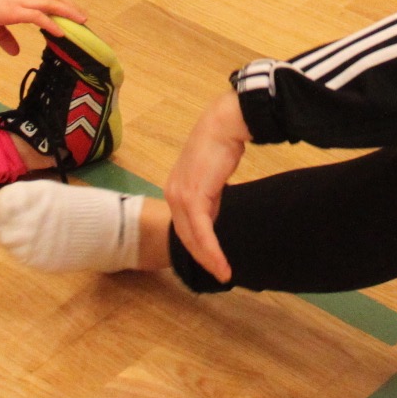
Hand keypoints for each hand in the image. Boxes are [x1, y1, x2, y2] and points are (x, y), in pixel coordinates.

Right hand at [0, 0, 86, 53]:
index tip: (73, 13)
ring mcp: (18, 2)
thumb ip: (5, 38)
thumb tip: (15, 52)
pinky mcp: (12, 11)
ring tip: (81, 22)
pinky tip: (61, 32)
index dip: (62, 2)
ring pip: (50, 2)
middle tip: (84, 18)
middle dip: (71, 5)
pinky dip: (51, 23)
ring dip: (68, 11)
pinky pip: (37, 16)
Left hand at [166, 93, 250, 282]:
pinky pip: (202, 231)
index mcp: (175, 188)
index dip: (197, 244)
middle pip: (184, 235)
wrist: (224, 124)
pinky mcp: (193, 197)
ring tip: (223, 272)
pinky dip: (211, 249)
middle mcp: (172, 193)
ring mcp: (180, 196)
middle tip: (219, 273)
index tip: (212, 259)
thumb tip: (213, 216)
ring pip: (191, 237)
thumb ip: (208, 196)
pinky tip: (221, 262)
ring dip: (208, 258)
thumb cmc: (221, 144)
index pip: (183, 224)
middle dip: (201, 257)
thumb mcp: (212, 176)